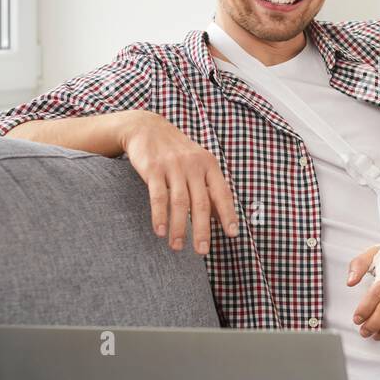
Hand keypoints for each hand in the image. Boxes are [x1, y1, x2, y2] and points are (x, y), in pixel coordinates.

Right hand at [120, 110, 238, 253]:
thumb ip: (210, 188)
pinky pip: (158, 196)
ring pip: (180, 202)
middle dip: (202, 230)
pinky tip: (160, 231)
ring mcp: (174, 166)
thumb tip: (223, 218)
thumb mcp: (198, 164)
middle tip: (202, 251)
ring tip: (177, 247)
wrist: (147, 128)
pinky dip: (160, 216)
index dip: (228, 215)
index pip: (223, 193)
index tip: (233, 234)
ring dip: (179, 228)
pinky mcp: (153, 168)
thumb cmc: (177, 152)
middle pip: (202, 203)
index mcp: (209, 164)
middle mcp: (194, 165)